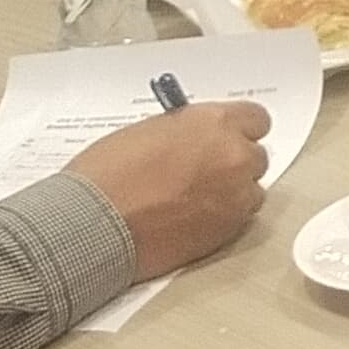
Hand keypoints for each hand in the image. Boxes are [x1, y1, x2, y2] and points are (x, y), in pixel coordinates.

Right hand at [62, 103, 271, 279]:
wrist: (93, 223)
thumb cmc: (107, 175)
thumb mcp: (148, 131)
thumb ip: (186, 131)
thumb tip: (197, 139)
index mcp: (214, 123)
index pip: (255, 118)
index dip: (239, 129)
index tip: (228, 136)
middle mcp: (233, 156)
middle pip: (255, 156)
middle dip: (233, 162)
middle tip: (206, 171)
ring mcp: (235, 195)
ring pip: (251, 189)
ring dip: (231, 191)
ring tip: (194, 199)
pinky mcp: (229, 230)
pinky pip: (240, 218)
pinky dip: (223, 217)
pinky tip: (192, 218)